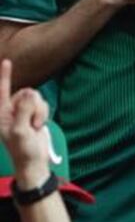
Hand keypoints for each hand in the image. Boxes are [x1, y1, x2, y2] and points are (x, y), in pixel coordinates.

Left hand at [0, 60, 50, 188]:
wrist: (34, 161)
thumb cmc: (22, 149)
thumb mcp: (20, 130)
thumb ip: (24, 109)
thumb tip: (30, 91)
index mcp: (2, 114)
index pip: (1, 90)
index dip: (5, 75)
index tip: (7, 61)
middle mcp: (11, 110)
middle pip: (26, 93)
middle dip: (33, 106)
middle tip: (32, 124)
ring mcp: (23, 112)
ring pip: (36, 98)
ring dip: (39, 112)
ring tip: (35, 126)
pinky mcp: (34, 114)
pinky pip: (43, 104)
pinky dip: (43, 114)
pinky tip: (38, 126)